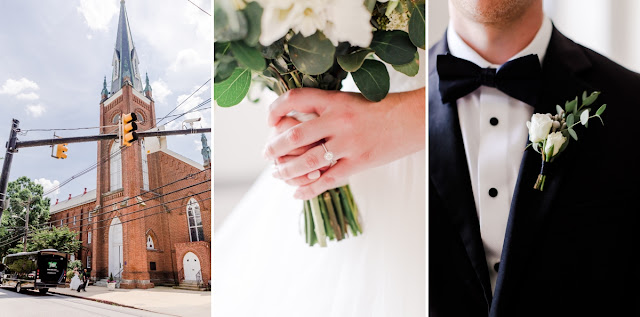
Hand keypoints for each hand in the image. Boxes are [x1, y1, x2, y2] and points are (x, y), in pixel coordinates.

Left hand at [264, 87, 424, 199]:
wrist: (413, 119)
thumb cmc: (381, 109)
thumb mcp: (351, 100)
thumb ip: (327, 108)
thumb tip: (299, 117)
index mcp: (335, 100)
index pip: (295, 98)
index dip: (276, 109)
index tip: (270, 121)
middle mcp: (338, 120)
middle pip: (294, 135)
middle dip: (274, 147)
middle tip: (267, 154)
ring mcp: (348, 143)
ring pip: (306, 161)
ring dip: (286, 171)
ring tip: (277, 173)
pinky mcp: (358, 162)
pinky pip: (327, 180)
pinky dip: (308, 189)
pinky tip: (297, 193)